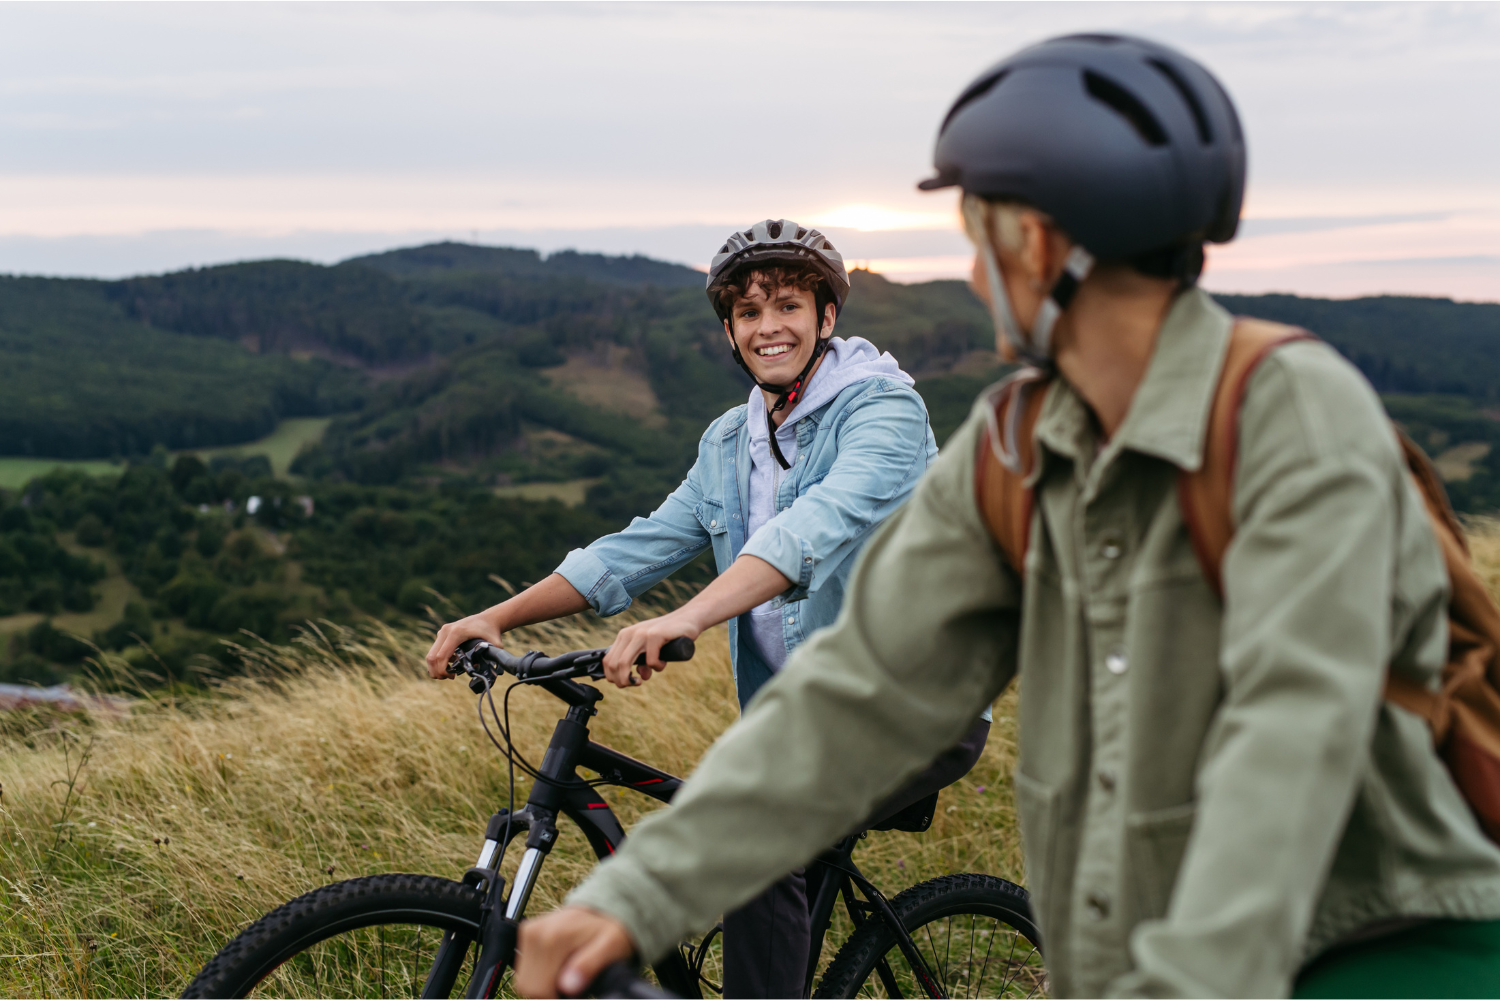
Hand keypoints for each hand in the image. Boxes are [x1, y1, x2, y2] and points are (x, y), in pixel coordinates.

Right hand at [424, 612, 503, 678]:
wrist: (488, 619)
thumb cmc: (491, 632)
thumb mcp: (495, 644)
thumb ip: (492, 657)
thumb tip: (486, 671)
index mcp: (456, 633)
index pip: (441, 656)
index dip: (442, 670)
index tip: (452, 677)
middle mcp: (446, 631)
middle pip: (431, 656)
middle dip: (437, 671)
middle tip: (448, 677)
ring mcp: (443, 631)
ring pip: (431, 654)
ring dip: (436, 667)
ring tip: (449, 673)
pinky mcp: (443, 633)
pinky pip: (434, 650)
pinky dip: (438, 660)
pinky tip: (450, 664)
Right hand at [515, 906, 634, 997]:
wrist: (600, 912)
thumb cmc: (608, 932)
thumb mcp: (611, 946)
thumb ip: (589, 965)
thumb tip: (568, 986)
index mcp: (554, 938)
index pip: (539, 989)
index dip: (555, 997)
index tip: (571, 990)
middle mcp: (536, 932)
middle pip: (529, 986)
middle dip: (548, 991)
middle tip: (570, 982)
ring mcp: (529, 931)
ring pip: (525, 980)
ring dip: (542, 983)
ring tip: (564, 972)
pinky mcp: (526, 933)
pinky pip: (525, 969)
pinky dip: (539, 973)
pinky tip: (556, 965)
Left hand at [601, 610, 702, 687]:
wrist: (688, 619)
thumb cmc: (669, 636)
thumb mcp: (650, 650)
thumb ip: (641, 662)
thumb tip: (640, 677)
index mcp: (624, 636)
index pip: (607, 660)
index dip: (613, 677)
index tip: (626, 683)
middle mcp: (629, 633)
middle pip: (613, 664)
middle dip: (622, 681)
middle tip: (636, 683)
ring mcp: (641, 633)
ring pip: (624, 663)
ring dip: (632, 678)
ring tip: (645, 678)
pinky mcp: (655, 635)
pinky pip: (650, 661)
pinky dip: (657, 667)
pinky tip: (663, 662)